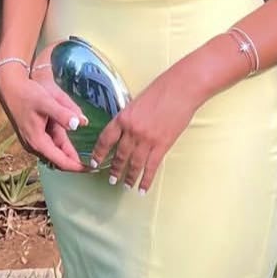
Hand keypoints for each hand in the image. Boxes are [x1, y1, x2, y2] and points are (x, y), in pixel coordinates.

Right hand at [0, 61, 88, 172]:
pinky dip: (63, 145)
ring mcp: (33, 141)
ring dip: (70, 153)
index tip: (93, 169)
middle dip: (76, 163)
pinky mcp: (34, 135)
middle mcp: (34, 145)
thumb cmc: (27, 94)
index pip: (61, 162)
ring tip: (87, 154)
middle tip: (95, 163)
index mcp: (38, 142)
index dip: (78, 167)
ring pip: (56, 152)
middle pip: (59, 160)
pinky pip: (51, 144)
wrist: (10, 86)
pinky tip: (73, 141)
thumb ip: (63, 114)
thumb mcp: (46, 102)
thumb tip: (79, 123)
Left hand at [88, 65, 202, 191]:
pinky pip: (151, 167)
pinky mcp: (162, 145)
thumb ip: (130, 117)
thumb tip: (126, 131)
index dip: (99, 152)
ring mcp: (146, 139)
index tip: (95, 161)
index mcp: (123, 117)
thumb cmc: (162, 89)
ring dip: (129, 177)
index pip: (106, 139)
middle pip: (120, 155)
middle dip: (115, 169)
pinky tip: (142, 189)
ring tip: (126, 186)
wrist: (182, 88)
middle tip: (111, 178)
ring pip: (134, 164)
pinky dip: (146, 180)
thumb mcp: (138, 102)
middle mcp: (132, 131)